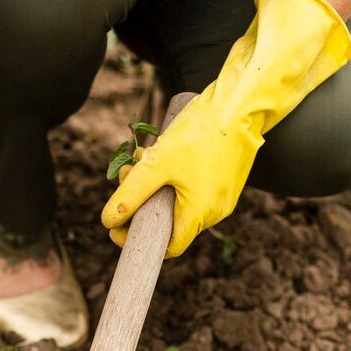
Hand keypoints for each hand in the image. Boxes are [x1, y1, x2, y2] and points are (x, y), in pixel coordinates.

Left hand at [102, 0, 350, 257]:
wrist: (243, 103)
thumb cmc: (200, 133)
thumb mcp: (157, 164)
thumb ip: (130, 195)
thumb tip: (108, 222)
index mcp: (200, 214)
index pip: (168, 247)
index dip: (138, 240)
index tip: (116, 228)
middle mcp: (216, 211)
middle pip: (169, 221)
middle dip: (140, 201)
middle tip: (125, 173)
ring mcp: (224, 196)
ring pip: (178, 202)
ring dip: (154, 184)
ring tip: (142, 156)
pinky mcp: (226, 180)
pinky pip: (193, 189)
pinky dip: (172, 177)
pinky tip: (161, 152)